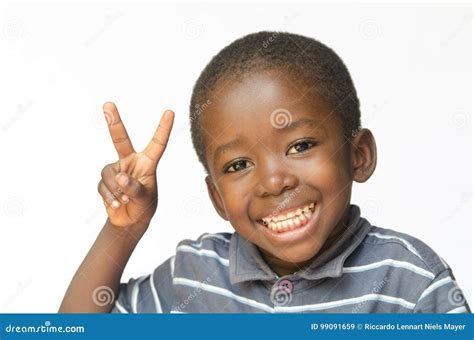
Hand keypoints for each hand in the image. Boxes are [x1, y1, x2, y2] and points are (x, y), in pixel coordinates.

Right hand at [97, 102, 173, 230]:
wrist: (129, 221)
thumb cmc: (144, 207)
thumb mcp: (145, 199)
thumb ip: (135, 188)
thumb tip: (121, 177)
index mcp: (148, 163)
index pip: (157, 144)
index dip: (163, 128)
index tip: (170, 112)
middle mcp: (131, 162)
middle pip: (121, 139)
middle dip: (114, 122)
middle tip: (108, 104)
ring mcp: (117, 169)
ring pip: (109, 174)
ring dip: (116, 190)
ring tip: (124, 200)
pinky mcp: (105, 180)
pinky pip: (103, 186)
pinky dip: (109, 196)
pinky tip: (116, 203)